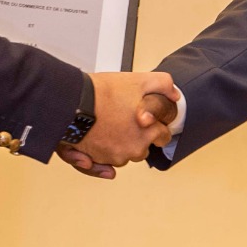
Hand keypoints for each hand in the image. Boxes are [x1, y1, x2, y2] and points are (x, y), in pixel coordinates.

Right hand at [55, 72, 178, 177]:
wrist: (72, 101)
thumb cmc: (103, 92)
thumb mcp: (139, 80)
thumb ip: (163, 85)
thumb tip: (174, 95)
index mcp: (147, 133)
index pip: (163, 136)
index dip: (155, 125)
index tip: (145, 119)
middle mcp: (132, 150)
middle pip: (142, 147)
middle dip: (137, 136)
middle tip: (124, 118)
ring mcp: (113, 157)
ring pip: (122, 155)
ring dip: (118, 145)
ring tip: (108, 126)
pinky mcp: (94, 161)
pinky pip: (102, 165)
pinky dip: (100, 159)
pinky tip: (97, 146)